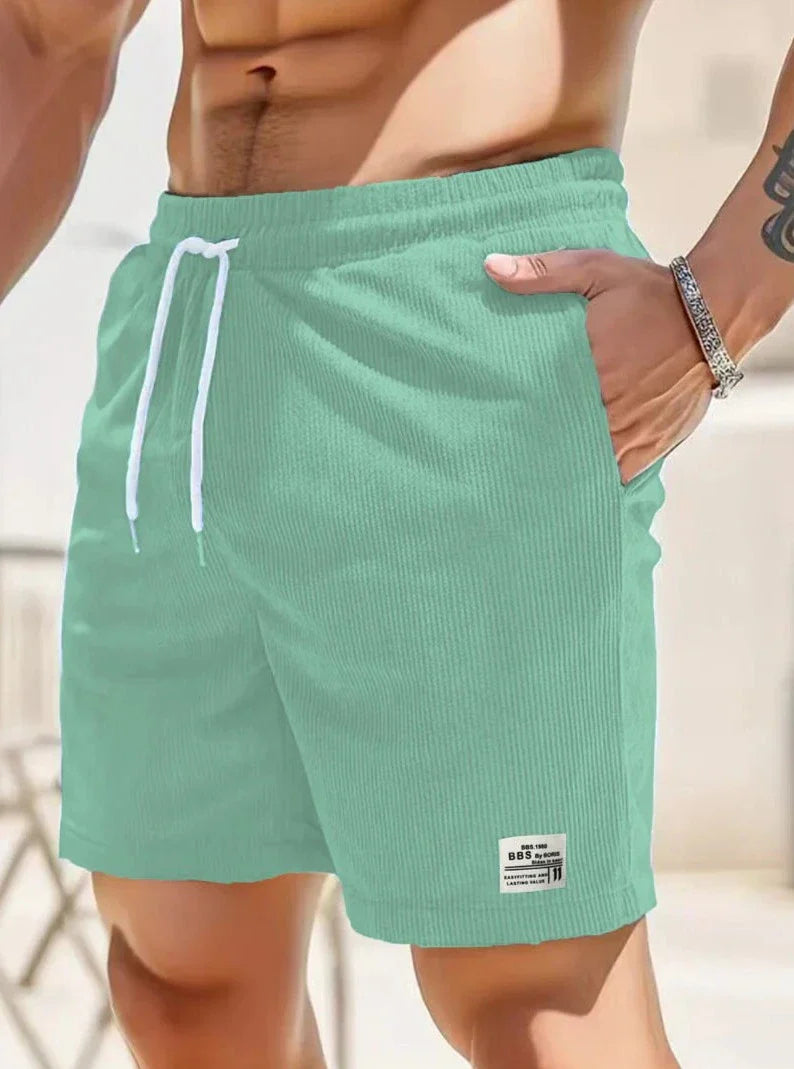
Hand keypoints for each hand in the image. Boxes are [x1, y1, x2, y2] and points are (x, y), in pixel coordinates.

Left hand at [483, 248, 714, 482]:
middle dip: (543, 448)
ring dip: (572, 465)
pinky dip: (605, 475)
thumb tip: (491, 267)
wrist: (715, 314)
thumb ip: (542, 273)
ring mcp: (635, 434)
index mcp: (589, 376)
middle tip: (517, 451)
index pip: (539, 414)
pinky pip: (622, 474)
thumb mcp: (596, 271)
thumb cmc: (653, 294)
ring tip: (546, 470)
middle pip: (564, 445)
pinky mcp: (657, 444)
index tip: (498, 428)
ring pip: (591, 466)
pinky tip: (585, 475)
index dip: (518, 424)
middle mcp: (611, 412)